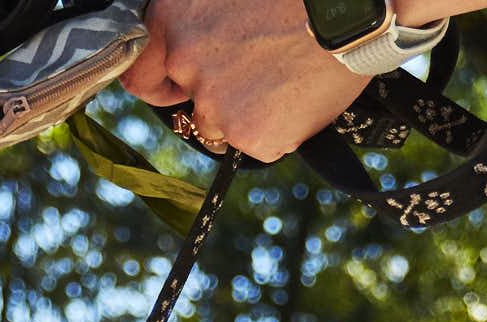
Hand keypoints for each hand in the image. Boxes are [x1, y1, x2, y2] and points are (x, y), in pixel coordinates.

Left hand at [122, 0, 367, 161]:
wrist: (345, 11)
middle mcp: (186, 65)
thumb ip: (198, 26)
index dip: (163, 86)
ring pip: (224, 127)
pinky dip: (278, 128)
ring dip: (249, 114)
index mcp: (172, 22)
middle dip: (219, 98)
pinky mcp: (253, 135)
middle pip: (192, 105)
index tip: (178, 90)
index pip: (141, 77)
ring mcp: (217, 105)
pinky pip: (259, 143)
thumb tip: (193, 53)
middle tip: (259, 74)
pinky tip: (298, 96)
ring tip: (284, 79)